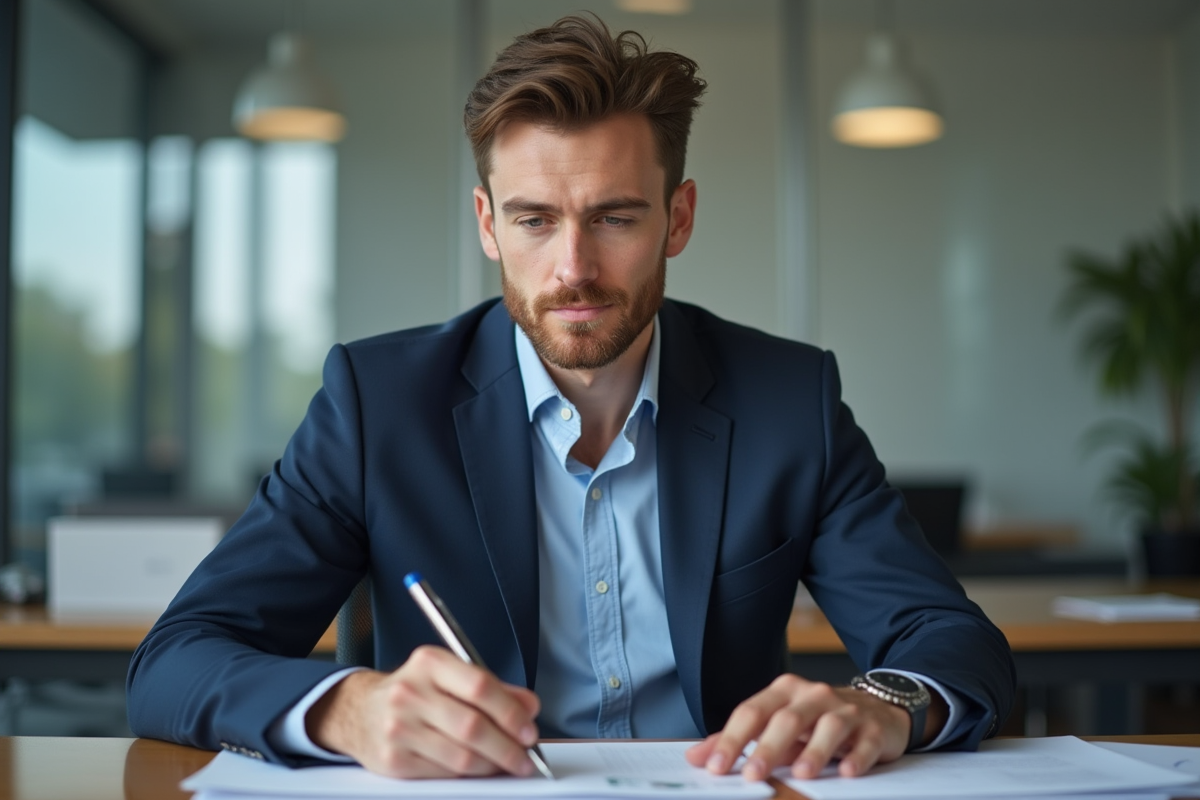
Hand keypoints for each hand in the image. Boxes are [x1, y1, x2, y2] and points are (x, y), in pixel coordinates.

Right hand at [306, 645, 541, 777]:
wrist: (360, 712)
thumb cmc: (414, 691)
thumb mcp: (449, 675)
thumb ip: (492, 688)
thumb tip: (529, 707)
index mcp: (430, 663)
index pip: (480, 686)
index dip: (511, 711)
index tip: (529, 728)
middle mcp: (410, 693)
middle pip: (473, 726)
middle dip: (508, 746)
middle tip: (526, 755)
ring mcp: (399, 729)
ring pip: (461, 756)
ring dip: (493, 765)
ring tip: (508, 764)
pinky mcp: (394, 761)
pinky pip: (444, 774)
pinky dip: (470, 775)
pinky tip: (481, 769)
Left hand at [686, 674, 921, 780]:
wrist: (876, 708)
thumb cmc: (818, 720)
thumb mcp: (779, 725)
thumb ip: (739, 740)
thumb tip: (696, 757)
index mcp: (784, 692)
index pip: (752, 712)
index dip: (732, 739)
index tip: (716, 767)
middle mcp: (813, 695)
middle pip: (786, 719)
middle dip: (767, 748)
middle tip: (752, 775)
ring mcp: (845, 710)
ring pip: (827, 726)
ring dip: (814, 751)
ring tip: (801, 774)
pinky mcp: (872, 728)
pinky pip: (864, 741)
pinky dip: (856, 757)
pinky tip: (848, 772)